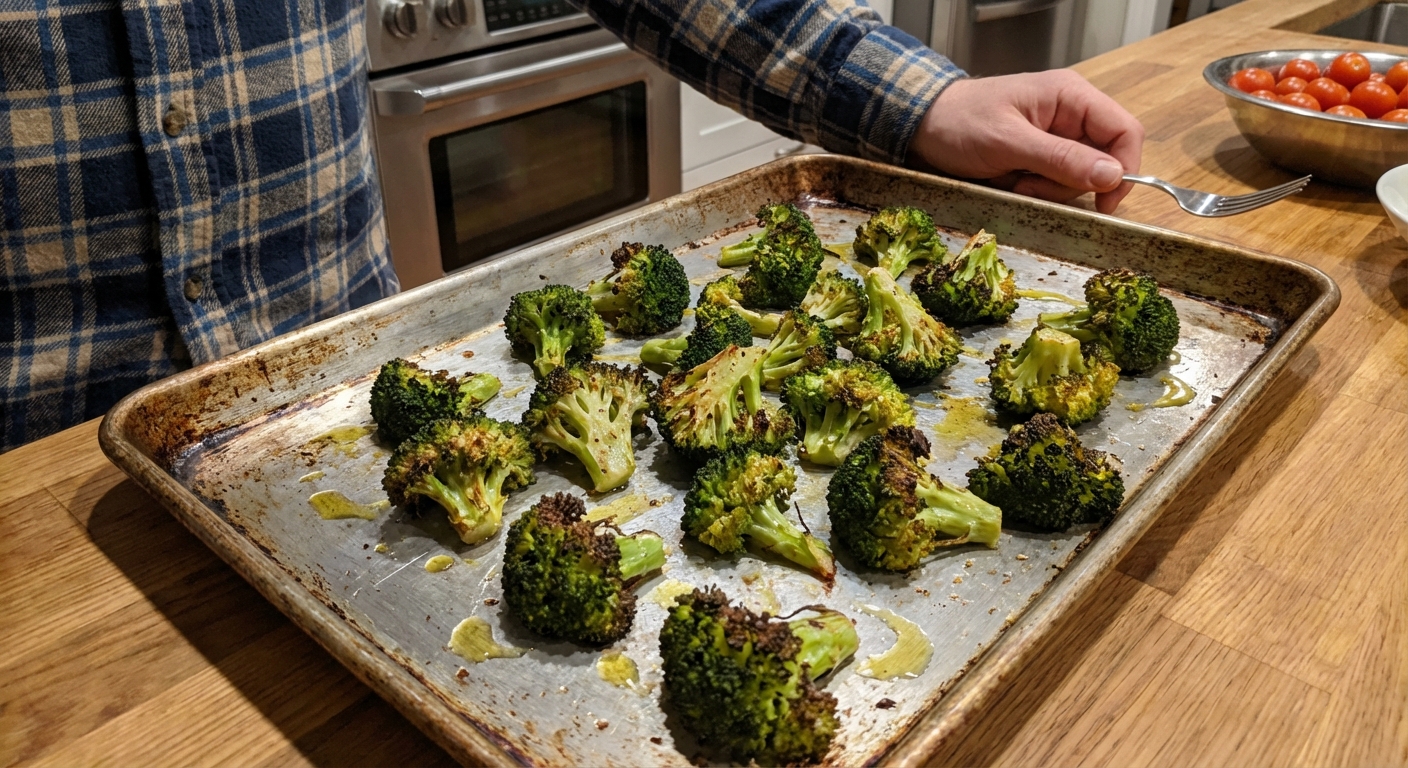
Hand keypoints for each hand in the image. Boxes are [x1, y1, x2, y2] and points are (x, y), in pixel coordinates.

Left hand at [906, 69, 1144, 213]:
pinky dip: (1040, 191)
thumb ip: (1060, 159)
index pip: (1125, 130)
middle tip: (1032, 186)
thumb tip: (1112, 175)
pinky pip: (1058, 182)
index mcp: (1071, 96)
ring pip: (1081, 177)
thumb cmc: (961, 123)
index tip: (1104, 202)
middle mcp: (1071, 115)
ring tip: (1017, 181)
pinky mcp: (1042, 157)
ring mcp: (1057, 137)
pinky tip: (1014, 183)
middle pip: (1104, 160)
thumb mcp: (1009, 142)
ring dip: (1052, 190)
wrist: (922, 126)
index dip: (1124, 168)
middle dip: (1073, 183)